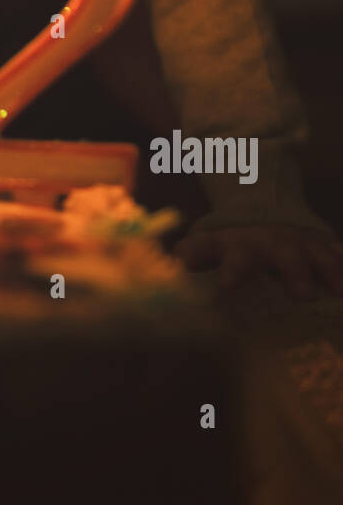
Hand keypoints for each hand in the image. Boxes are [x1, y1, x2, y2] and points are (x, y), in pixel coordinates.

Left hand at [174, 224, 342, 299]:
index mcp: (241, 247)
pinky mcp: (324, 246)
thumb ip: (195, 252)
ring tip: (339, 291)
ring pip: (317, 256)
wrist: (265, 209)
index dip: (232, 271)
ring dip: (328, 271)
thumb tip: (179, 259)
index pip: (234, 258)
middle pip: (284, 256)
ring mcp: (302, 244)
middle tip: (302, 295)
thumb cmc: (234, 242)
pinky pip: (338, 255)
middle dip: (293, 272)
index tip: (229, 286)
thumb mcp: (212, 244)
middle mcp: (274, 243)